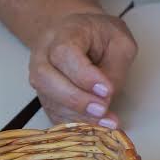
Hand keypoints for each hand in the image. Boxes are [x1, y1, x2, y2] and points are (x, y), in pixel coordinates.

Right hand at [29, 12, 136, 127]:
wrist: (78, 32)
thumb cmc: (101, 35)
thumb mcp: (120, 41)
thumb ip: (115, 66)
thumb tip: (106, 97)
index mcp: (64, 33)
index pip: (65, 53)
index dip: (84, 75)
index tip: (107, 90)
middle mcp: (44, 55)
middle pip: (47, 79)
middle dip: (76, 98)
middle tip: (102, 109)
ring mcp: (40, 76)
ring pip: (47, 98)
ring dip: (76, 114)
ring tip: (105, 122)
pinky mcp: (45, 94)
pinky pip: (52, 111)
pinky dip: (72, 122)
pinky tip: (94, 128)